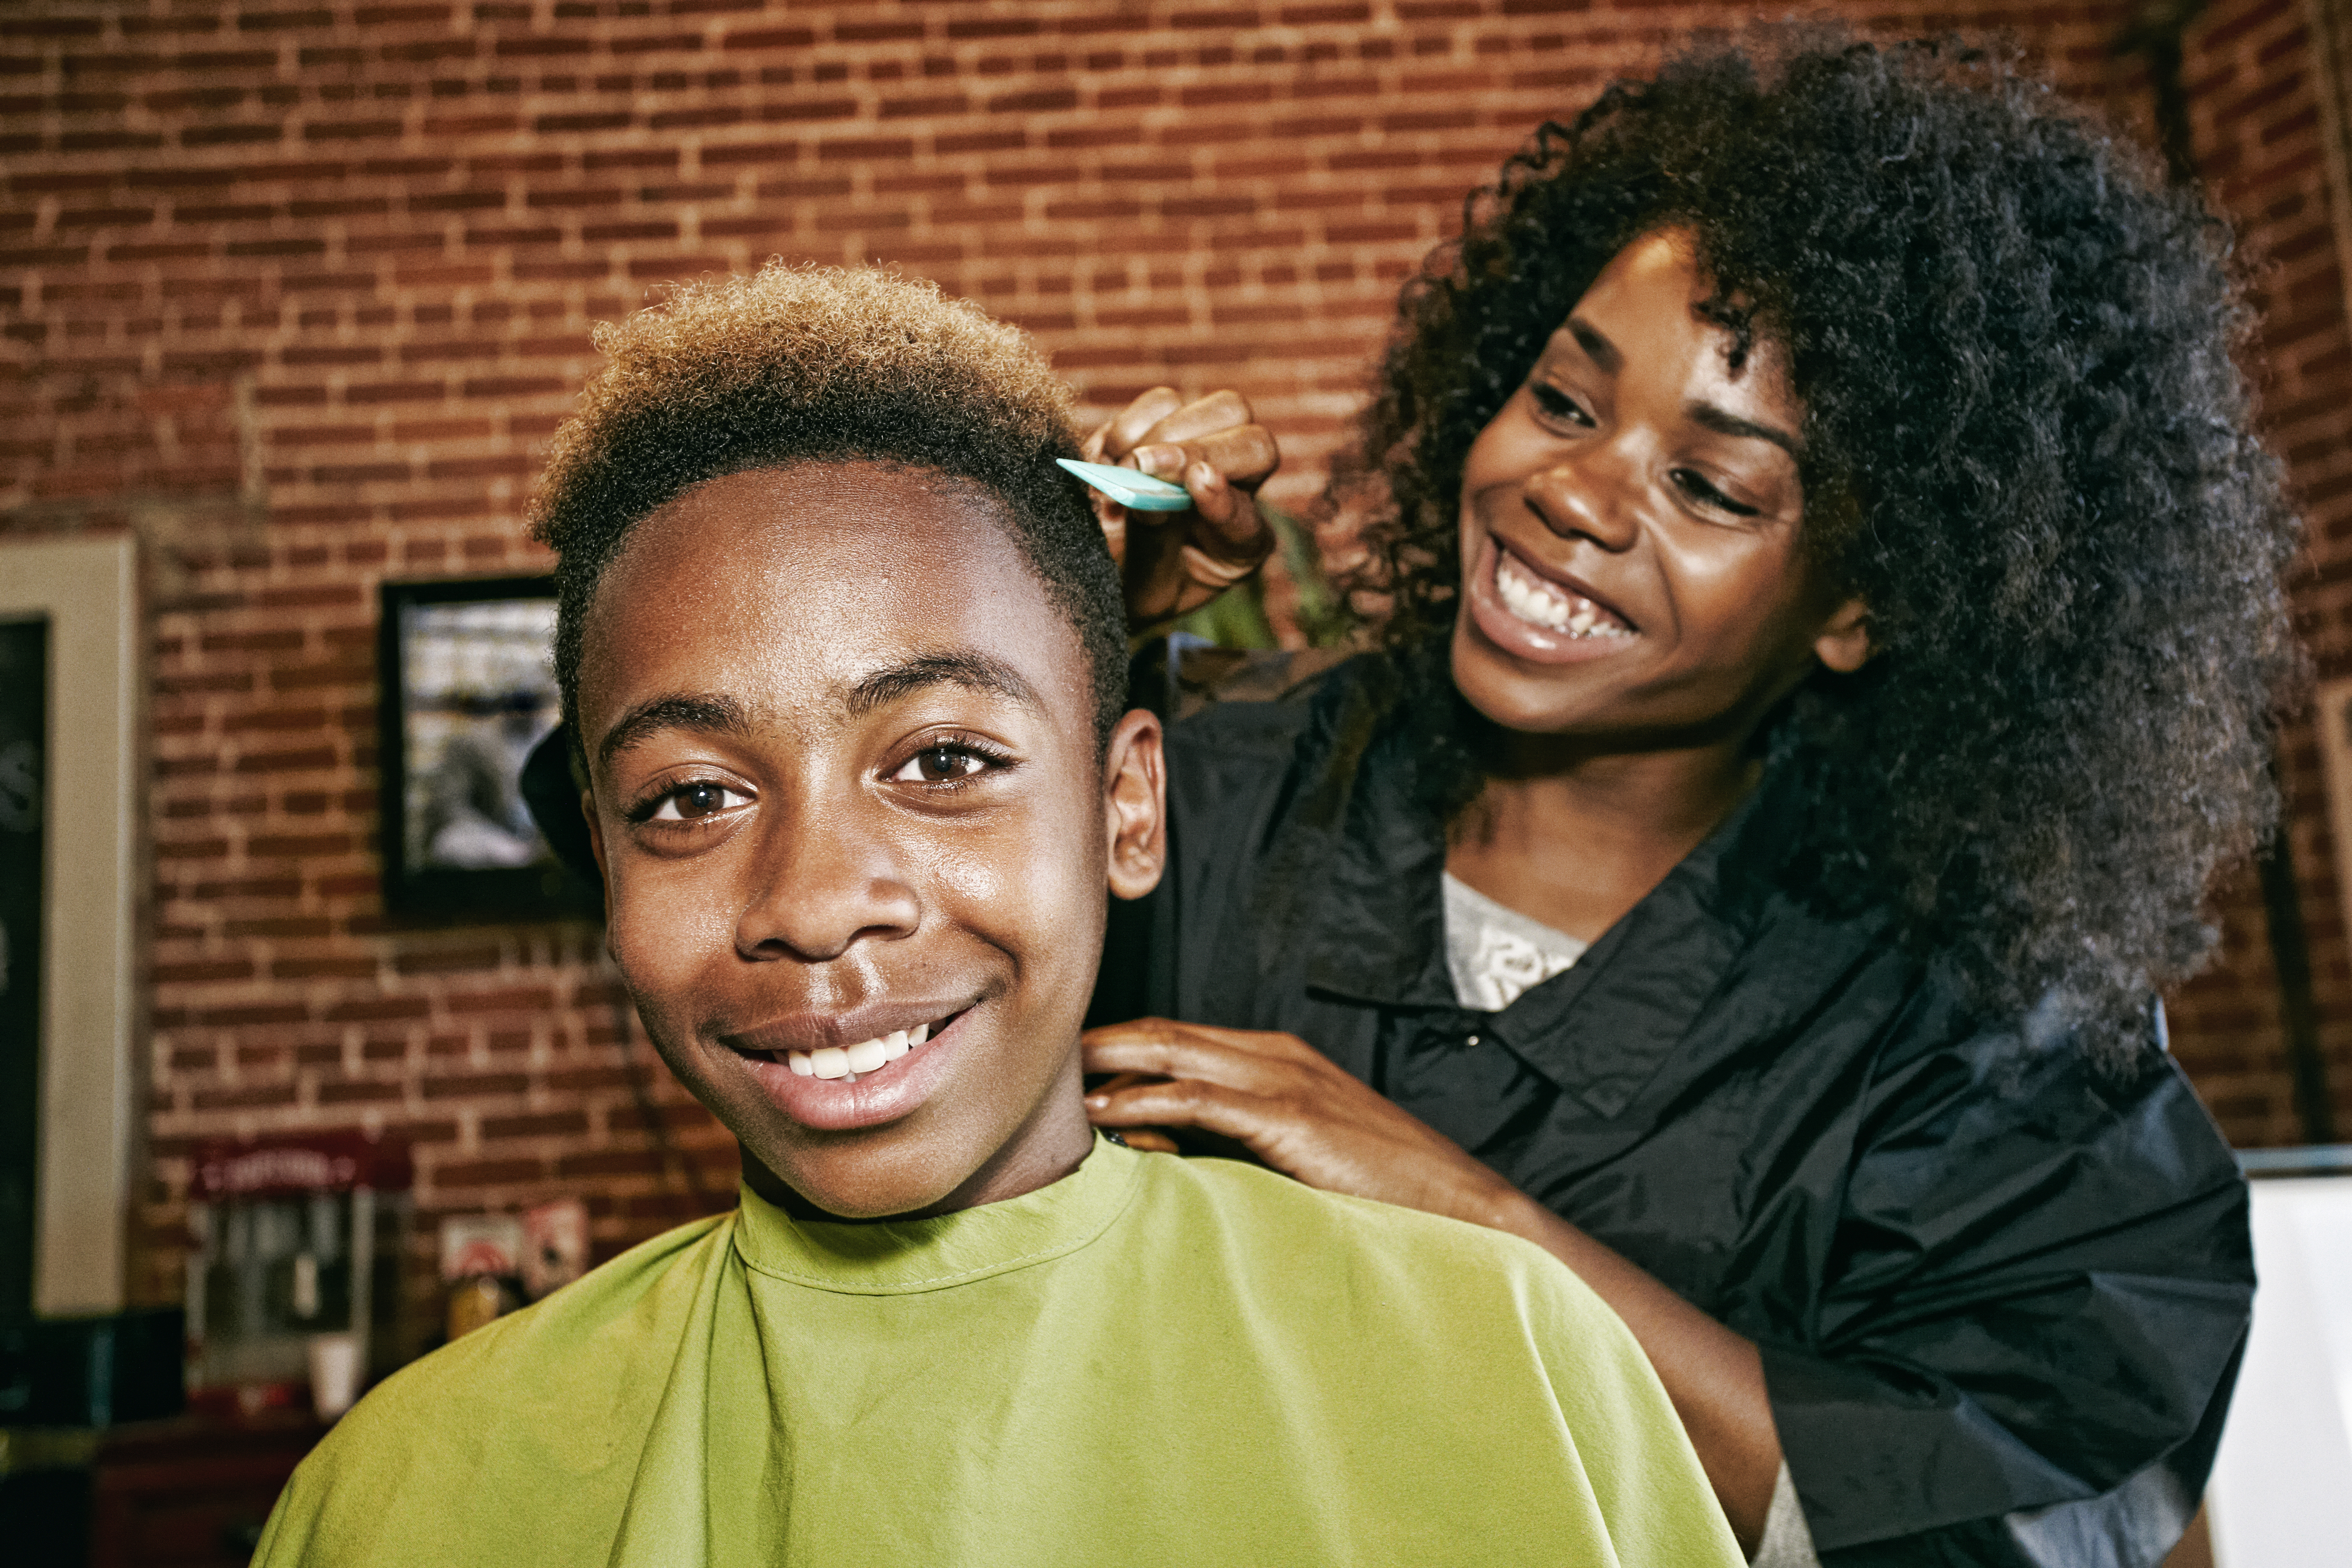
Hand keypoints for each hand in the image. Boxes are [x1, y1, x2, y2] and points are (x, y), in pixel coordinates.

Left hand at [1080, 1017, 1517, 1228]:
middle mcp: (1276, 1055)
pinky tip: (1108, 1110)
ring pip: (1176, 1054)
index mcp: (1278, 1057)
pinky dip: (1148, 1100)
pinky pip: (1203, 1100)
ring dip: (1110, 1061)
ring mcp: (1286, 1081)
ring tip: (1054, 1074)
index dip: (1117, 1042)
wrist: (1461, 1206)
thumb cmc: (1374, 1186)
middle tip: (1037, 1053)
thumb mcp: (1283, 1151)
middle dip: (1100, 1039)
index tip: (1062, 1057)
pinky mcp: (1291, 1118)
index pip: (1179, 1037)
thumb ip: (1214, 1136)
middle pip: (1166, 1033)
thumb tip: (1139, 1133)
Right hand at [1082, 388, 1278, 625]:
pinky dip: (1132, 425)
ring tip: (1120, 470)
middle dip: (1198, 449)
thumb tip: (1142, 487)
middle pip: (1254, 442)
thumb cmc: (1131, 587)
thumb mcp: (1143, 587)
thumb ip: (1149, 541)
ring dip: (1164, 434)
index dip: (1223, 500)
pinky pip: (1164, 402)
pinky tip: (1109, 459)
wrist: (1103, 572)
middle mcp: (1237, 492)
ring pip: (1223, 410)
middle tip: (1143, 465)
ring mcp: (1209, 453)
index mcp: (1240, 545)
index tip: (1195, 483)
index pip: (1247, 516)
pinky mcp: (1171, 426)